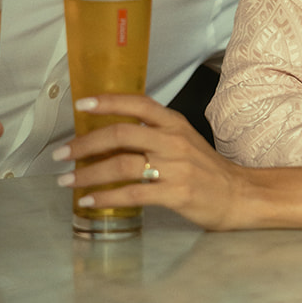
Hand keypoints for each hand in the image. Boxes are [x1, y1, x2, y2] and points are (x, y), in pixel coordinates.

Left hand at [52, 95, 255, 230]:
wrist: (240, 195)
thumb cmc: (207, 169)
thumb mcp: (183, 140)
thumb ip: (153, 133)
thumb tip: (111, 133)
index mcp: (173, 123)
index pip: (137, 104)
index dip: (107, 101)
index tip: (81, 104)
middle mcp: (172, 141)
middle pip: (120, 135)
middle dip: (85, 144)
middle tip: (61, 154)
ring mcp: (175, 168)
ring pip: (121, 165)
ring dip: (88, 173)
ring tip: (67, 180)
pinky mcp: (175, 194)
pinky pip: (132, 193)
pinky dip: (105, 197)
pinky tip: (89, 201)